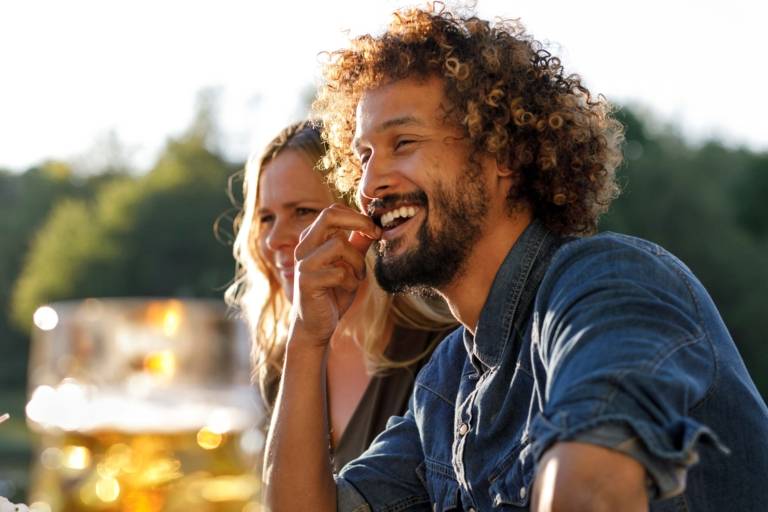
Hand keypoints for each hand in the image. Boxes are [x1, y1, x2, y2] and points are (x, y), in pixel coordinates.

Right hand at [288, 204, 380, 347]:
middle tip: (376, 233)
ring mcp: (304, 264)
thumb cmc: (333, 294)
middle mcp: (304, 247)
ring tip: (357, 277)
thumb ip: (358, 246)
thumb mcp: (350, 266)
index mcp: (312, 239)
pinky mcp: (307, 282)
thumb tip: (373, 226)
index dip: (358, 216)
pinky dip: (351, 281)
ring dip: (357, 262)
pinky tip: (348, 290)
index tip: (376, 230)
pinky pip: (339, 272)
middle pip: (328, 216)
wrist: (316, 326)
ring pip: (338, 244)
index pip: (333, 211)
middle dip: (358, 221)